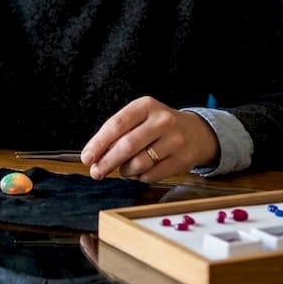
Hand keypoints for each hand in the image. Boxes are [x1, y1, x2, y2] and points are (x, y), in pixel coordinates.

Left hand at [79, 96, 219, 181]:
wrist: (196, 133)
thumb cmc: (157, 126)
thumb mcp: (139, 118)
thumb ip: (118, 133)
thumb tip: (94, 158)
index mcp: (146, 106)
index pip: (116, 124)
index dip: (99, 143)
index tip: (87, 157)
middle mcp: (162, 120)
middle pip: (127, 145)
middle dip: (107, 162)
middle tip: (95, 172)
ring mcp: (175, 140)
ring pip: (139, 163)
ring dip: (124, 171)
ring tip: (123, 169)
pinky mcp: (182, 160)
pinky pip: (151, 175)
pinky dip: (140, 177)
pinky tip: (140, 171)